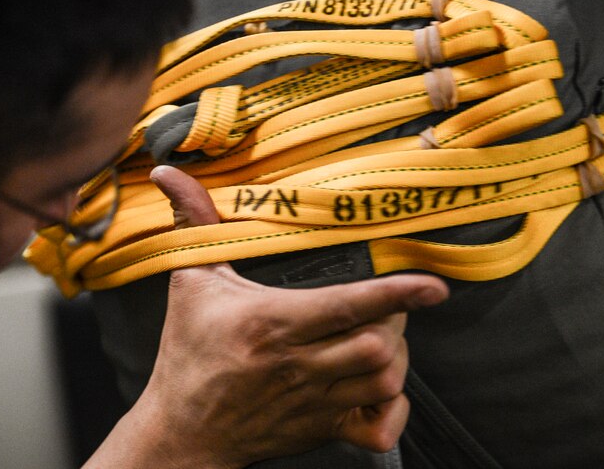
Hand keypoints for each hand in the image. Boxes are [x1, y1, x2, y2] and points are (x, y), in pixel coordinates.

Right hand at [130, 165, 448, 467]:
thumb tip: (170, 173)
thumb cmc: (187, 352)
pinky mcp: (321, 431)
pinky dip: (393, 408)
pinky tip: (377, 387)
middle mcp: (298, 365)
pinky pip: (380, 430)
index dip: (397, 293)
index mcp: (272, 323)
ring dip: (395, 357)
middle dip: (396, 319)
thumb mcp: (189, 281)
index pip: (348, 306)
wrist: (182, 431)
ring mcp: (313, 403)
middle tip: (384, 303)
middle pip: (379, 344)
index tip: (433, 286)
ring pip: (385, 381)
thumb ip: (193, 223)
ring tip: (379, 337)